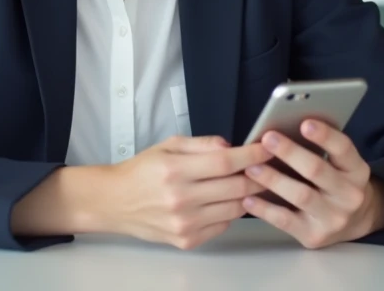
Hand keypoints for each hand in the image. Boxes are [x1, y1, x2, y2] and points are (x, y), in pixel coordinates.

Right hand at [101, 135, 271, 249]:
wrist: (116, 202)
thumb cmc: (141, 172)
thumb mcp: (168, 146)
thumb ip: (202, 144)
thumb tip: (230, 146)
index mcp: (175, 170)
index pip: (226, 162)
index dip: (252, 154)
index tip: (267, 148)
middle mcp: (181, 199)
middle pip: (236, 187)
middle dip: (258, 175)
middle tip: (267, 166)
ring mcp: (185, 223)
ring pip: (235, 209)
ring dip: (247, 195)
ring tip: (248, 182)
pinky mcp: (187, 240)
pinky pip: (223, 225)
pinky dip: (229, 212)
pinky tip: (223, 201)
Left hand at [242, 120, 383, 248]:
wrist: (354, 222)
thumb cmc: (335, 182)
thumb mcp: (339, 164)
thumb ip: (319, 148)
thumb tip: (283, 128)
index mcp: (357, 170)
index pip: (343, 149)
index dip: (325, 136)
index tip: (304, 123)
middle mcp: (350, 195)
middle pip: (317, 170)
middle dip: (290, 153)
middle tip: (267, 138)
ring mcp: (333, 218)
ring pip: (301, 196)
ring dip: (273, 179)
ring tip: (251, 167)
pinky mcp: (315, 236)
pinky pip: (286, 221)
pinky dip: (265, 209)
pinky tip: (248, 198)